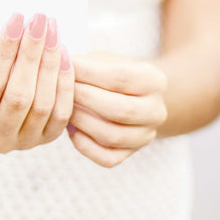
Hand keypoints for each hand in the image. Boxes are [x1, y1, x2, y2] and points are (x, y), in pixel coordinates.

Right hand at [0, 12, 73, 152]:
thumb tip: (25, 26)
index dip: (4, 50)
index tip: (17, 19)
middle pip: (18, 96)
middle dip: (31, 53)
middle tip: (40, 21)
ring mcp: (24, 143)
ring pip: (42, 104)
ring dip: (50, 63)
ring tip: (53, 32)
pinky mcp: (47, 139)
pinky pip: (62, 111)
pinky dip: (65, 81)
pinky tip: (64, 53)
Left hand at [67, 50, 167, 167]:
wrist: (134, 97)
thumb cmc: (113, 74)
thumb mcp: (107, 61)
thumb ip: (89, 63)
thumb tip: (63, 65)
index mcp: (155, 81)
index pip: (122, 77)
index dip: (90, 72)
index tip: (67, 65)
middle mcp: (156, 111)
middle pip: (120, 110)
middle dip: (86, 98)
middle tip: (63, 88)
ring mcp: (145, 136)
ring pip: (113, 136)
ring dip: (82, 121)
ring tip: (64, 107)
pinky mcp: (131, 153)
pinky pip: (107, 158)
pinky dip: (85, 146)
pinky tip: (71, 129)